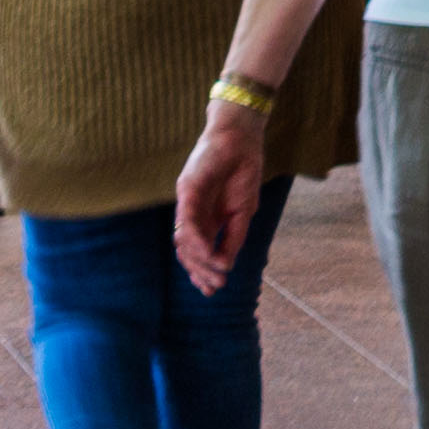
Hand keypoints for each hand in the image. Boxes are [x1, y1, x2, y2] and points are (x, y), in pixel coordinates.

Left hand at [172, 107, 267, 292]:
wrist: (242, 138)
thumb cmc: (243, 171)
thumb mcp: (244, 211)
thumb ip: (233, 237)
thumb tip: (225, 266)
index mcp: (206, 220)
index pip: (198, 252)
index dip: (203, 272)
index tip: (214, 289)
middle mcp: (193, 214)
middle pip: (188, 251)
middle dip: (200, 272)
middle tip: (214, 287)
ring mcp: (188, 202)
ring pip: (184, 239)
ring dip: (199, 260)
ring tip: (215, 274)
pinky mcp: (187, 189)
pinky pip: (187, 219)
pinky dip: (196, 238)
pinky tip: (207, 252)